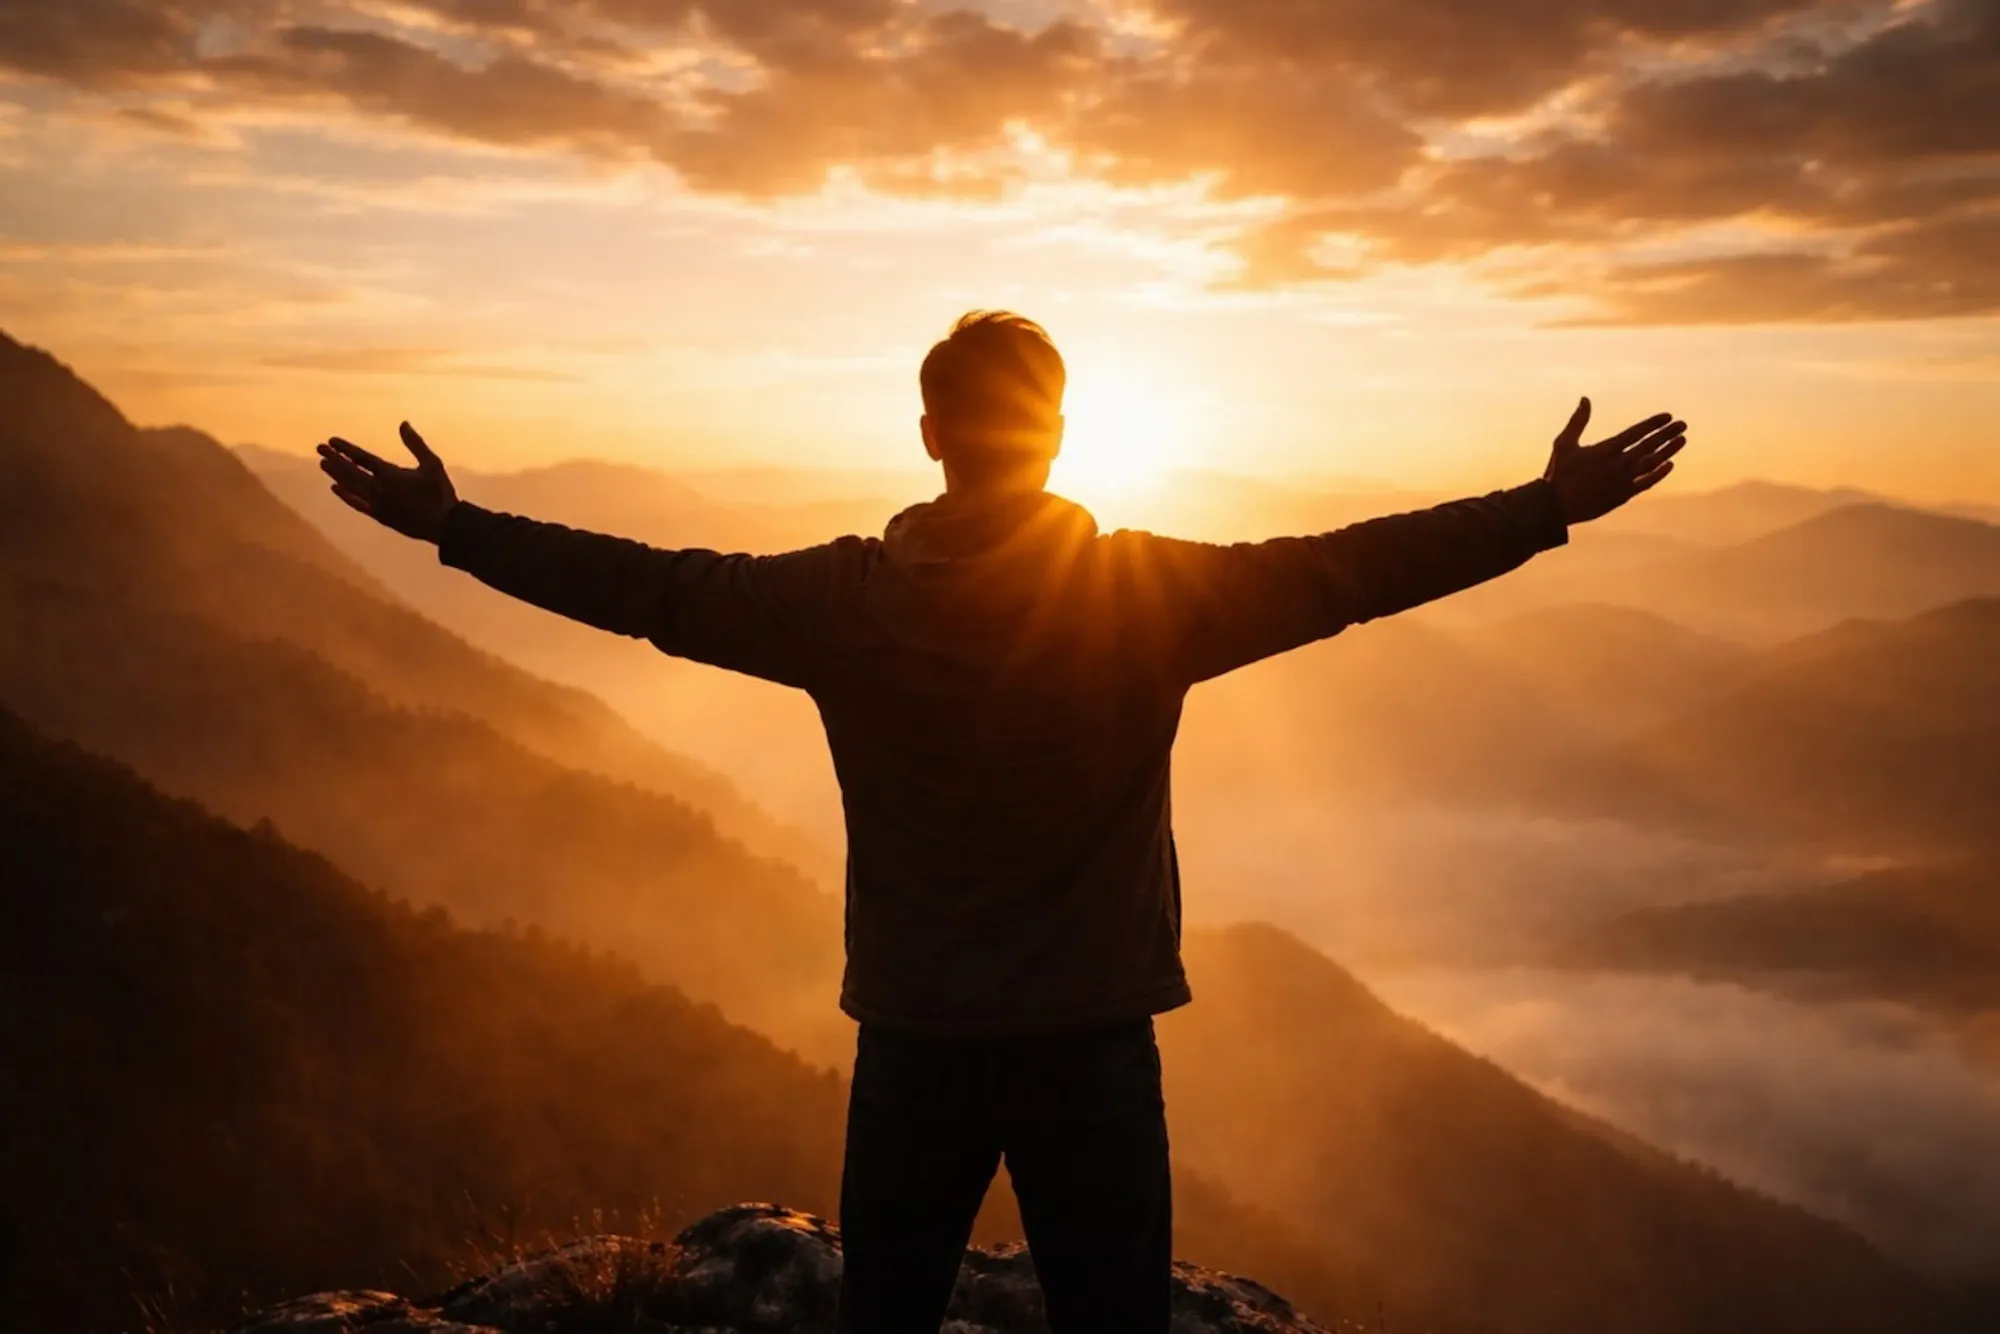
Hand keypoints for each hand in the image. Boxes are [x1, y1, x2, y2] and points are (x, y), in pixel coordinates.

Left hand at [316, 422, 458, 543]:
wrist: (444, 525)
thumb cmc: (440, 492)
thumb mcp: (432, 463)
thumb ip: (415, 443)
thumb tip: (403, 423)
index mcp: (390, 474)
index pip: (361, 458)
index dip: (345, 449)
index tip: (331, 441)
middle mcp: (379, 489)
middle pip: (350, 471)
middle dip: (334, 458)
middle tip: (319, 448)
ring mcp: (377, 503)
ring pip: (350, 486)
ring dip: (336, 474)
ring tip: (323, 464)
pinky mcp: (379, 516)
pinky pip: (357, 504)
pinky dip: (345, 495)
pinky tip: (335, 487)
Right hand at [1542, 398, 1687, 525]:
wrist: (1556, 506)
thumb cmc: (1558, 473)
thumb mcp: (1564, 443)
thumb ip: (1578, 421)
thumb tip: (1585, 399)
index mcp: (1606, 449)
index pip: (1636, 432)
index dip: (1654, 424)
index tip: (1669, 416)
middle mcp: (1618, 463)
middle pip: (1649, 445)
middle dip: (1667, 434)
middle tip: (1683, 424)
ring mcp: (1623, 480)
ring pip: (1652, 463)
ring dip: (1668, 450)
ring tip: (1682, 440)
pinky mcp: (1623, 495)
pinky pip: (1646, 483)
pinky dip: (1659, 474)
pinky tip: (1669, 465)